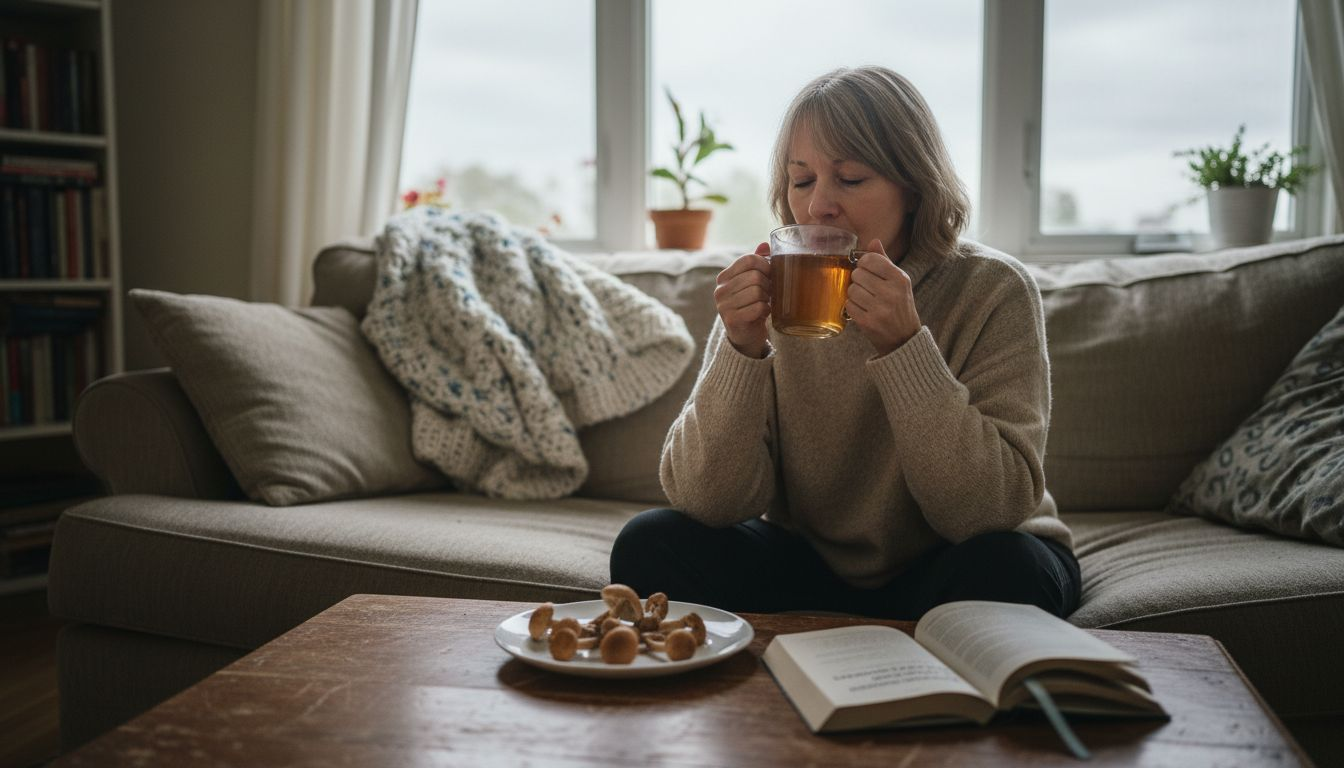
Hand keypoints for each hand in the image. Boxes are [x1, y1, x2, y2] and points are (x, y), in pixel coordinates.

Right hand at [713, 242, 771, 357]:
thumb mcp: (752, 282)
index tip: (770, 274)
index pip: (748, 259)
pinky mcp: (732, 320)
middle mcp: (720, 290)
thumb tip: (765, 244)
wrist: (745, 335)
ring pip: (757, 292)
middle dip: (768, 284)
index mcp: (724, 277)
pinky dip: (765, 310)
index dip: (765, 264)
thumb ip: (756, 263)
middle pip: (755, 276)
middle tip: (769, 293)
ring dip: (767, 298)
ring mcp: (723, 306)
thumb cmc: (750, 305)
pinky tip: (763, 313)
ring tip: (765, 303)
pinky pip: (758, 308)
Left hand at [846, 239, 920, 355]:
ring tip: (866, 301)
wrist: (904, 338)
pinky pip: (848, 305)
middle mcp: (891, 293)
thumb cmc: (899, 306)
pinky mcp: (868, 322)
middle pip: (857, 274)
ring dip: (854, 295)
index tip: (867, 271)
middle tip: (867, 289)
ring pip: (851, 290)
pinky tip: (862, 311)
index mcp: (900, 279)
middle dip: (858, 280)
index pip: (870, 259)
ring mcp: (879, 309)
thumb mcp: (899, 282)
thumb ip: (885, 261)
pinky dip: (852, 308)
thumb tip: (873, 241)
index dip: (864, 264)